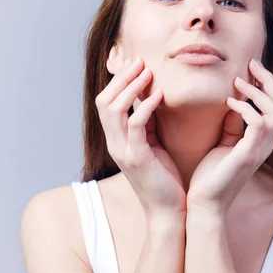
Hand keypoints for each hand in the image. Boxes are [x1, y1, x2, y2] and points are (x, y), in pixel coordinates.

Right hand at [95, 57, 186, 218]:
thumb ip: (149, 123)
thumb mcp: (153, 145)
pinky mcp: (137, 158)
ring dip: (130, 87)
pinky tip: (160, 95)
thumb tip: (154, 96)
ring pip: (114, 110)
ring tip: (147, 71)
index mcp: (117, 140)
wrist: (168, 211)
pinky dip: (145, 107)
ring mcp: (123, 151)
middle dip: (121, 78)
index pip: (106, 103)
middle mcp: (114, 144)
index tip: (136, 64)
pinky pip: (135, 126)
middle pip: (104, 102)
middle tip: (140, 61)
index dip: (118, 82)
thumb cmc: (165, 178)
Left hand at [186, 58, 272, 216]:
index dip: (268, 84)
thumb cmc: (211, 177)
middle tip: (250, 65)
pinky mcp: (247, 155)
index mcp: (261, 141)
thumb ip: (233, 125)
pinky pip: (258, 124)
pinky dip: (246, 108)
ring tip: (237, 83)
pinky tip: (229, 103)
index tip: (251, 68)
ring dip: (257, 92)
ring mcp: (259, 150)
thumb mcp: (224, 144)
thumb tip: (233, 101)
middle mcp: (266, 144)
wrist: (204, 205)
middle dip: (269, 80)